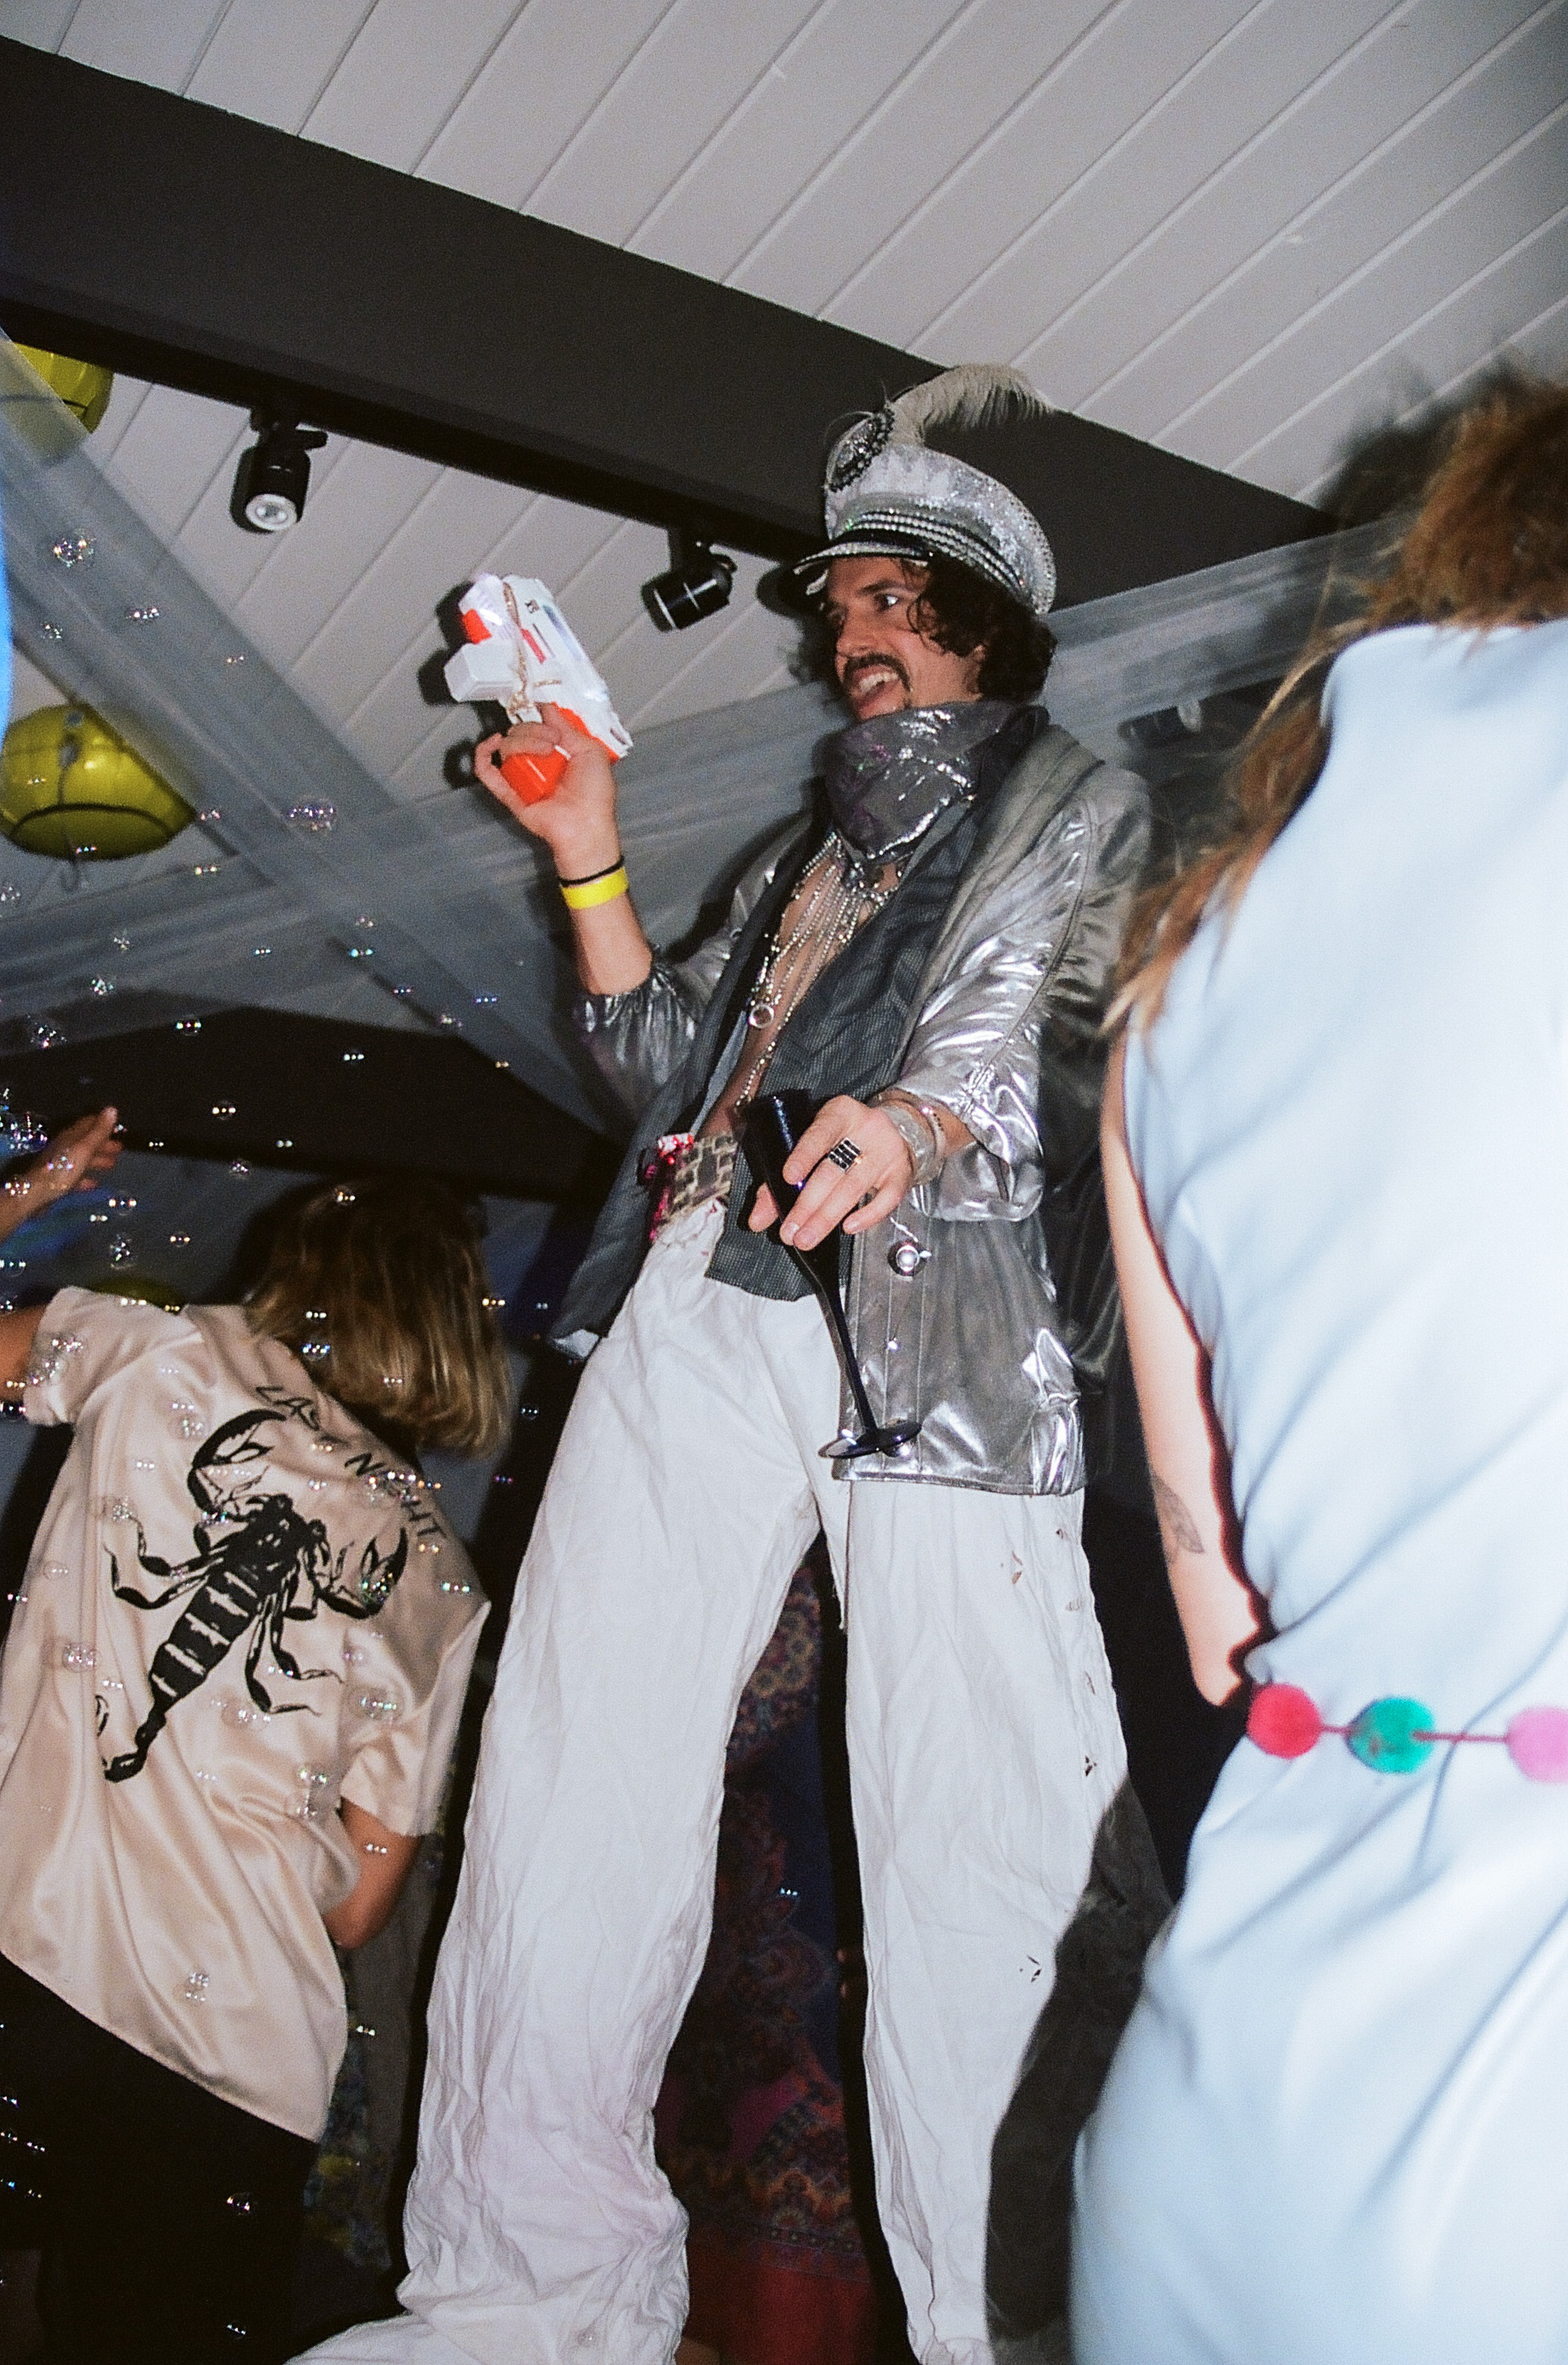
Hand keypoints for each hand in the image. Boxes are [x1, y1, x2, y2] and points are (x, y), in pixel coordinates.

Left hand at [0, 1106, 120, 1231]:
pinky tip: (94, 1183)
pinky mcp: (58, 1180)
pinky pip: (76, 1175)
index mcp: (71, 1136)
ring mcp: (60, 1163)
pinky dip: (87, 1177)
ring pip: (82, 1158)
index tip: (118, 1128)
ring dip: (97, 1160)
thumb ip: (99, 1131)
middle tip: (120, 1148)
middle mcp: (65, 1147)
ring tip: (112, 1165)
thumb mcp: (85, 1148)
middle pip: (86, 1141)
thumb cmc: (63, 1169)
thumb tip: (112, 1109)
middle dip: (103, 1143)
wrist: (38, 1194)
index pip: (89, 1123)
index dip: (103, 1123)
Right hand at [474, 703, 620, 874]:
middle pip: (520, 733)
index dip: (542, 719)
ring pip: (507, 746)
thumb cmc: (595, 795)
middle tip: (553, 742)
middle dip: (534, 730)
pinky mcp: (509, 793)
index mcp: (557, 753)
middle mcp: (538, 763)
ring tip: (544, 754)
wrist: (586, 825)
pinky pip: (487, 771)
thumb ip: (568, 727)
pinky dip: (483, 754)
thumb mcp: (591, 751)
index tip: (551, 720)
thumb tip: (547, 707)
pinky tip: (493, 743)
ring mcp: (522, 777)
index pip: (539, 726)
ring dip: (522, 742)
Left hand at [747, 1095, 913, 1251]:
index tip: (787, 1177)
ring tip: (806, 1238)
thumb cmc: (843, 1140)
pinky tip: (847, 1228)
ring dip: (827, 1217)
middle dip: (808, 1204)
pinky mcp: (902, 1172)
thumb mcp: (814, 1146)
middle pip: (833, 1170)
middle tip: (789, 1232)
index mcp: (839, 1113)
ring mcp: (887, 1151)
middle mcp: (866, 1128)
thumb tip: (757, 1221)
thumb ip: (779, 1181)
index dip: (804, 1155)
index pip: (820, 1133)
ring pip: (854, 1187)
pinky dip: (867, 1215)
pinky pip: (887, 1198)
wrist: (896, 1130)